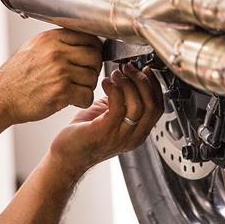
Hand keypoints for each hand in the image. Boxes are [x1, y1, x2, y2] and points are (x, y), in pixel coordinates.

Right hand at [0, 29, 102, 124]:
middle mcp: (56, 52)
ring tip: (75, 90)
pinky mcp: (61, 91)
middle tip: (85, 76)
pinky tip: (73, 100)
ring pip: (92, 77)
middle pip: (94, 56)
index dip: (93, 49)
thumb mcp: (32, 48)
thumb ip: (55, 43)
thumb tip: (78, 41)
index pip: (88, 37)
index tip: (90, 58)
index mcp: (50, 38)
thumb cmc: (14, 78)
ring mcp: (59, 71)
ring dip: (87, 86)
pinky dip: (83, 100)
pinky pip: (87, 95)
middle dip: (93, 68)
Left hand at [48, 63, 163, 180]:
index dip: (154, 85)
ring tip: (116, 74)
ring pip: (138, 106)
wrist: (66, 155)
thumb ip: (122, 101)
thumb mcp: (109, 116)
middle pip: (152, 105)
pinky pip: (118, 107)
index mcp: (137, 133)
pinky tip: (106, 83)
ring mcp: (120, 136)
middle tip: (129, 68)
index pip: (158, 107)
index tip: (145, 69)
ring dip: (128, 84)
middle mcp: (132, 136)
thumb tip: (127, 77)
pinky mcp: (104, 132)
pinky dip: (114, 90)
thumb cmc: (84, 136)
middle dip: (142, 81)